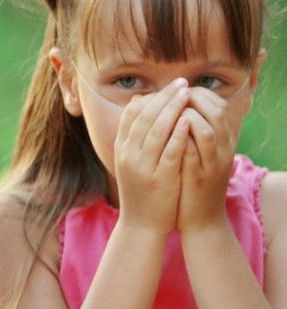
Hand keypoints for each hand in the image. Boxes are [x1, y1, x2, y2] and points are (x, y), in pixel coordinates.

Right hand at [114, 79, 189, 235]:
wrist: (141, 225)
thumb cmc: (141, 191)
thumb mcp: (131, 161)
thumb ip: (134, 135)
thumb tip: (138, 102)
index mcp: (121, 149)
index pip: (131, 115)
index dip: (150, 97)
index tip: (168, 86)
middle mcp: (128, 155)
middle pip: (144, 118)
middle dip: (163, 98)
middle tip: (181, 83)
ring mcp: (142, 167)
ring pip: (155, 131)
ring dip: (171, 109)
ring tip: (186, 94)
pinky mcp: (159, 179)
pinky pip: (169, 152)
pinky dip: (177, 135)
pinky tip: (188, 121)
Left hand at [178, 88, 240, 233]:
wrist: (201, 220)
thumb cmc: (192, 185)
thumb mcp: (194, 155)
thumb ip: (187, 133)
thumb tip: (166, 107)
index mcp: (224, 140)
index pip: (217, 103)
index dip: (197, 93)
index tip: (176, 90)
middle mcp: (224, 148)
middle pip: (216, 110)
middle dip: (192, 98)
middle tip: (172, 96)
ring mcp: (215, 162)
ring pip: (208, 128)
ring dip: (187, 114)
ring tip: (168, 109)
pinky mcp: (202, 176)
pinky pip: (196, 152)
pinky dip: (182, 137)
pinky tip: (167, 131)